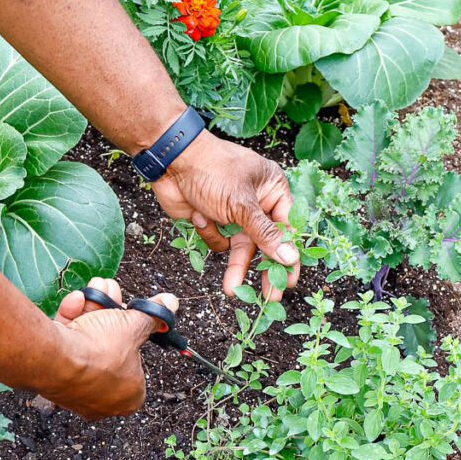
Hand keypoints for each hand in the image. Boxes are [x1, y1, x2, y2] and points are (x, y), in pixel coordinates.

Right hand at [44, 277, 178, 419]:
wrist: (53, 360)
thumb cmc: (98, 353)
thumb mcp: (133, 327)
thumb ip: (153, 316)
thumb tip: (169, 304)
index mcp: (130, 397)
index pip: (138, 361)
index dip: (134, 333)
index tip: (132, 312)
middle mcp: (103, 399)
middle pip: (110, 347)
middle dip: (111, 313)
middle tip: (112, 292)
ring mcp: (76, 389)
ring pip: (87, 342)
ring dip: (92, 310)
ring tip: (96, 287)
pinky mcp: (53, 377)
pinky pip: (67, 345)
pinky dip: (71, 320)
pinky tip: (76, 300)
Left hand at [151, 130, 298, 300]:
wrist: (170, 161)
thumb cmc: (212, 170)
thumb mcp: (242, 204)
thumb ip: (265, 234)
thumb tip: (290, 257)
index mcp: (273, 190)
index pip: (288, 228)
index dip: (289, 255)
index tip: (290, 281)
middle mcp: (258, 203)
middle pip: (266, 244)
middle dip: (264, 270)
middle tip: (270, 298)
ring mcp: (235, 213)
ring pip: (240, 248)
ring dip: (234, 266)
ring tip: (230, 289)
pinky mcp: (215, 221)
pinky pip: (219, 241)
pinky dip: (209, 233)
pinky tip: (199, 216)